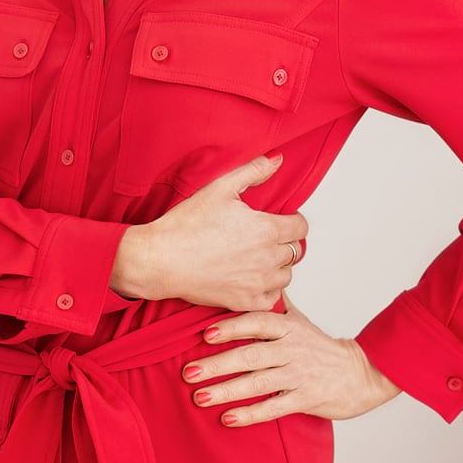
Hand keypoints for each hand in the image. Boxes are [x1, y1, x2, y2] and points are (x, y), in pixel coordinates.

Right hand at [111, 155, 307, 309]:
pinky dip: (268, 288)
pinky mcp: (245, 302)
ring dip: (277, 265)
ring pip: (286, 274)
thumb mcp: (220, 187)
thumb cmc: (187, 224)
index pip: (300, 227)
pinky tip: (252, 277)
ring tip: (257, 256)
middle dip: (283, 241)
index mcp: (266, 229)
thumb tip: (277, 160)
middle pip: (295, 250)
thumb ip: (253, 171)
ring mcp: (258, 283)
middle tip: (262, 236)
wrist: (162, 259)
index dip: (292, 220)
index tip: (280, 219)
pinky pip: (273, 298)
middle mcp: (267, 258)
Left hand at [181, 300, 400, 425]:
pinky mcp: (305, 399)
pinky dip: (250, 414)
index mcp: (289, 327)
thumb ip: (276, 305)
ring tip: (199, 397)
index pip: (257, 322)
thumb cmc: (322, 348)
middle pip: (250, 355)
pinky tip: (228, 418)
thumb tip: (257, 280)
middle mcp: (292, 349)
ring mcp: (299, 375)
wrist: (361, 374)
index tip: (204, 334)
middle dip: (217, 364)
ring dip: (226, 390)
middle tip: (188, 372)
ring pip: (257, 382)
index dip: (231, 327)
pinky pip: (273, 407)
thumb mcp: (300, 321)